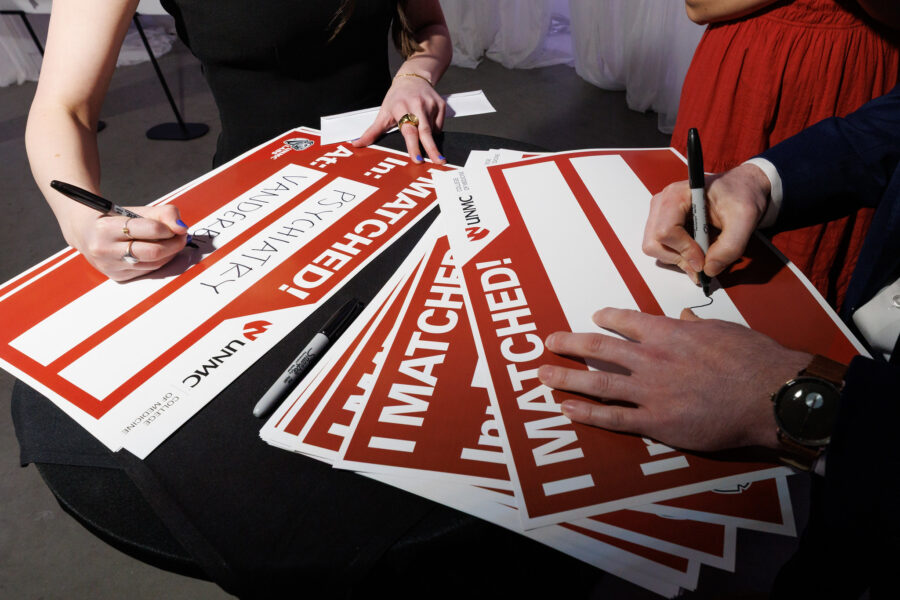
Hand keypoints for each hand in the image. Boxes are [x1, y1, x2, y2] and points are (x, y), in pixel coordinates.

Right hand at [62, 204, 189, 280]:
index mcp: (106, 227)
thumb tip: (182, 228)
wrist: (85, 232)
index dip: (168, 229)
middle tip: (181, 237)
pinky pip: (148, 271)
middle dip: (174, 244)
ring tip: (172, 243)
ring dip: (169, 254)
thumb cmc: (115, 219)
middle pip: (153, 252)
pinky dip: (159, 261)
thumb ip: (163, 214)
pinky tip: (160, 253)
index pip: (149, 229)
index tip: (176, 228)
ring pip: (153, 264)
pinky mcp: (117, 276)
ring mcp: (110, 265)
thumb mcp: (137, 210)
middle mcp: (105, 249)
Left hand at [352, 74, 446, 163]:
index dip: (413, 146)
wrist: (413, 78)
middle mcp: (417, 105)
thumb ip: (372, 132)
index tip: (417, 159)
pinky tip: (426, 121)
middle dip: (432, 149)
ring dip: (429, 138)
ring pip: (433, 130)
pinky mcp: (441, 105)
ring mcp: (430, 104)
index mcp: (401, 107)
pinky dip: (434, 130)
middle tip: (439, 162)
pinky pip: (439, 126)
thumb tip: (356, 144)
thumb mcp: (383, 113)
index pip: (408, 131)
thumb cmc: (396, 98)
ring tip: (421, 130)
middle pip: (425, 131)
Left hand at [537, 307, 810, 451]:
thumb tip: (684, 318)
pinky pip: (612, 418)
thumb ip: (695, 326)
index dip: (606, 318)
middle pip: (599, 347)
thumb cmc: (753, 360)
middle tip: (549, 342)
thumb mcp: (722, 330)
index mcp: (668, 332)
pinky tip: (566, 409)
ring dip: (566, 376)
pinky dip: (586, 413)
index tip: (595, 316)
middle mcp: (651, 358)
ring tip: (543, 375)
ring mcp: (650, 391)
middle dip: (570, 343)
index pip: (626, 321)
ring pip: (597, 381)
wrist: (769, 395)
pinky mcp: (656, 422)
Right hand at [642, 163, 770, 280]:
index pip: (666, 231)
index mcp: (677, 195)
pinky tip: (696, 250)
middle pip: (654, 243)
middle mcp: (662, 203)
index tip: (703, 260)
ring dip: (678, 259)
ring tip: (701, 255)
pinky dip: (677, 256)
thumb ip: (730, 247)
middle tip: (702, 263)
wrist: (742, 188)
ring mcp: (659, 214)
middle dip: (679, 258)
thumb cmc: (742, 195)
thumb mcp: (745, 219)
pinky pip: (660, 248)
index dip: (685, 250)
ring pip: (654, 248)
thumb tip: (709, 270)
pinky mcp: (662, 223)